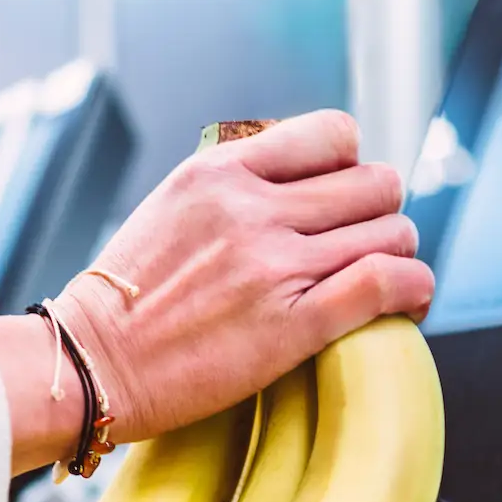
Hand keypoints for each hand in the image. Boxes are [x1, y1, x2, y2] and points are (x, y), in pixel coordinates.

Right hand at [0, 109, 431, 470]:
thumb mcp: (170, 209)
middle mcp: (252, 209)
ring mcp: (274, 266)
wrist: (87, 367)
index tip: (340, 200)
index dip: (351, 167)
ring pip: (392, 232)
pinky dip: (414, 288)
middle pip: (375, 183)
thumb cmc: (122, 302)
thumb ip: (234, 187)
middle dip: (379, 214)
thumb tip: (298, 183)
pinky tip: (409, 303)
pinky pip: (388, 282)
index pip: (334, 135)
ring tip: (382, 280)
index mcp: (220, 172)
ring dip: (397, 255)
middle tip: (363, 246)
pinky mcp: (293, 325)